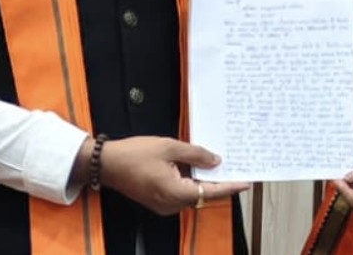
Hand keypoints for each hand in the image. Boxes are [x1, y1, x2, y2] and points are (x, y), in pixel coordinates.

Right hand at [99, 136, 248, 215]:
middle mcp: (171, 204)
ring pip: (192, 195)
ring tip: (220, 166)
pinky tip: (198, 169)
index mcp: (175, 193)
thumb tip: (215, 160)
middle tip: (236, 168)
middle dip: (219, 182)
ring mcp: (164, 205)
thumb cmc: (134, 154)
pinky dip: (192, 183)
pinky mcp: (158, 201)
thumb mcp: (170, 147)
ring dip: (205, 182)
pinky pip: (181, 193)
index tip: (246, 183)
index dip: (230, 187)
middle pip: (203, 195)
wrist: (106, 164)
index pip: (211, 192)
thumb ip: (196, 154)